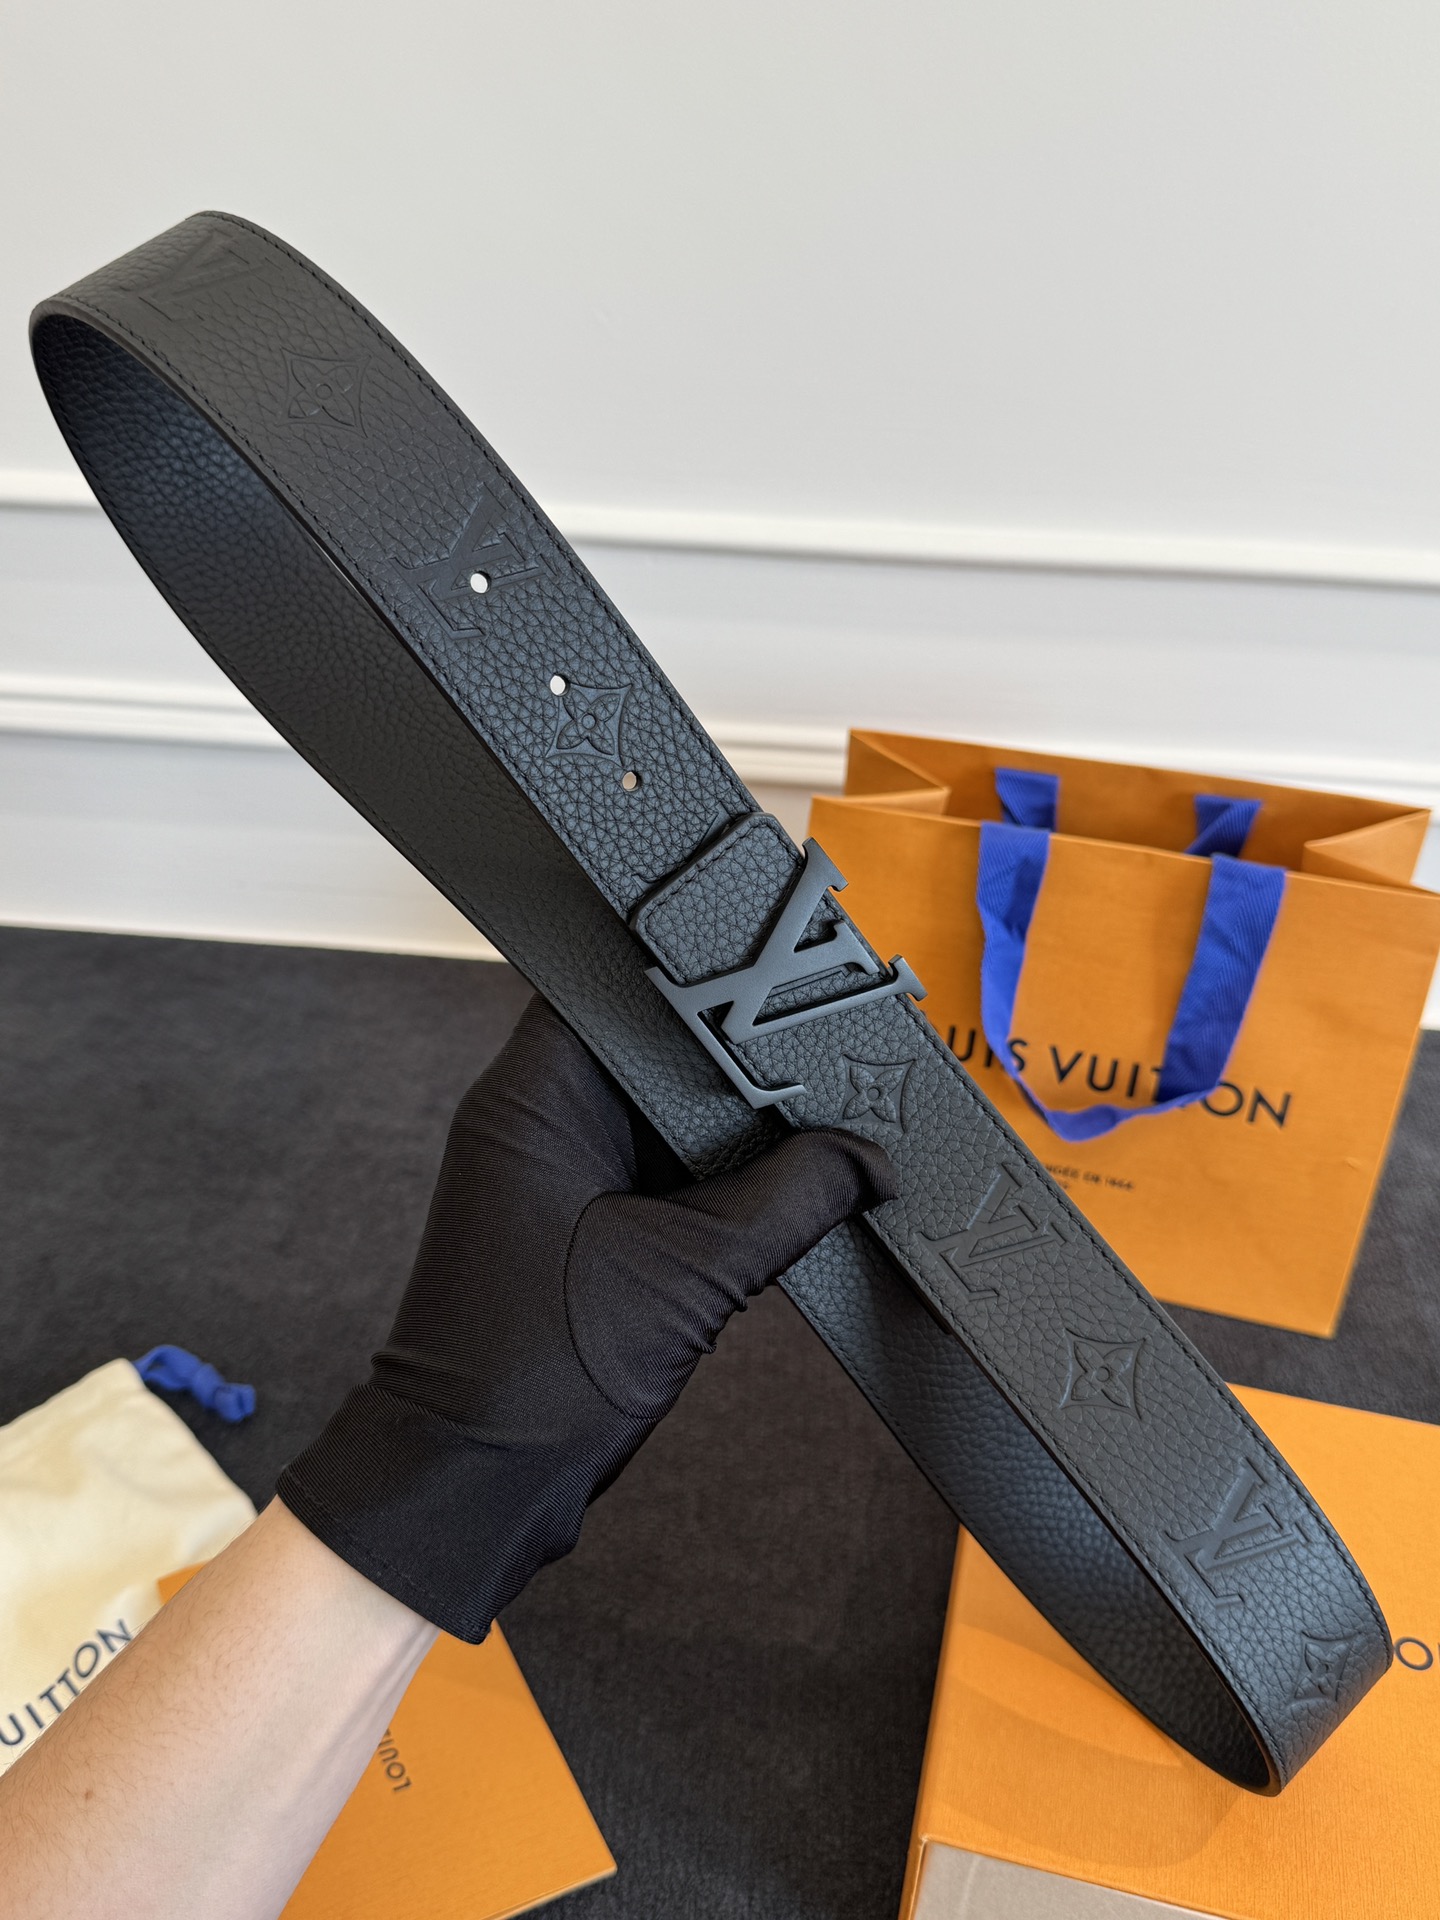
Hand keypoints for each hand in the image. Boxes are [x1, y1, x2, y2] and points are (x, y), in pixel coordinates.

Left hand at [279, 997, 895, 1638]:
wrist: (471, 1482)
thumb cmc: (536, 1376)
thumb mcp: (693, 1275)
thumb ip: (790, 1201)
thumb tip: (865, 1161)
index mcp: (533, 1095)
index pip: (622, 985)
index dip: (707, 978)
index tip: (784, 979)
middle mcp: (532, 1116)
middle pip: (652, 1050)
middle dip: (736, 1063)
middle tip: (821, 1060)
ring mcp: (550, 1169)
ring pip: (659, 1113)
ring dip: (726, 1130)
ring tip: (810, 1126)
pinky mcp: (572, 1219)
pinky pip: (652, 1170)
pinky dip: (707, 1182)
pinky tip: (772, 1191)